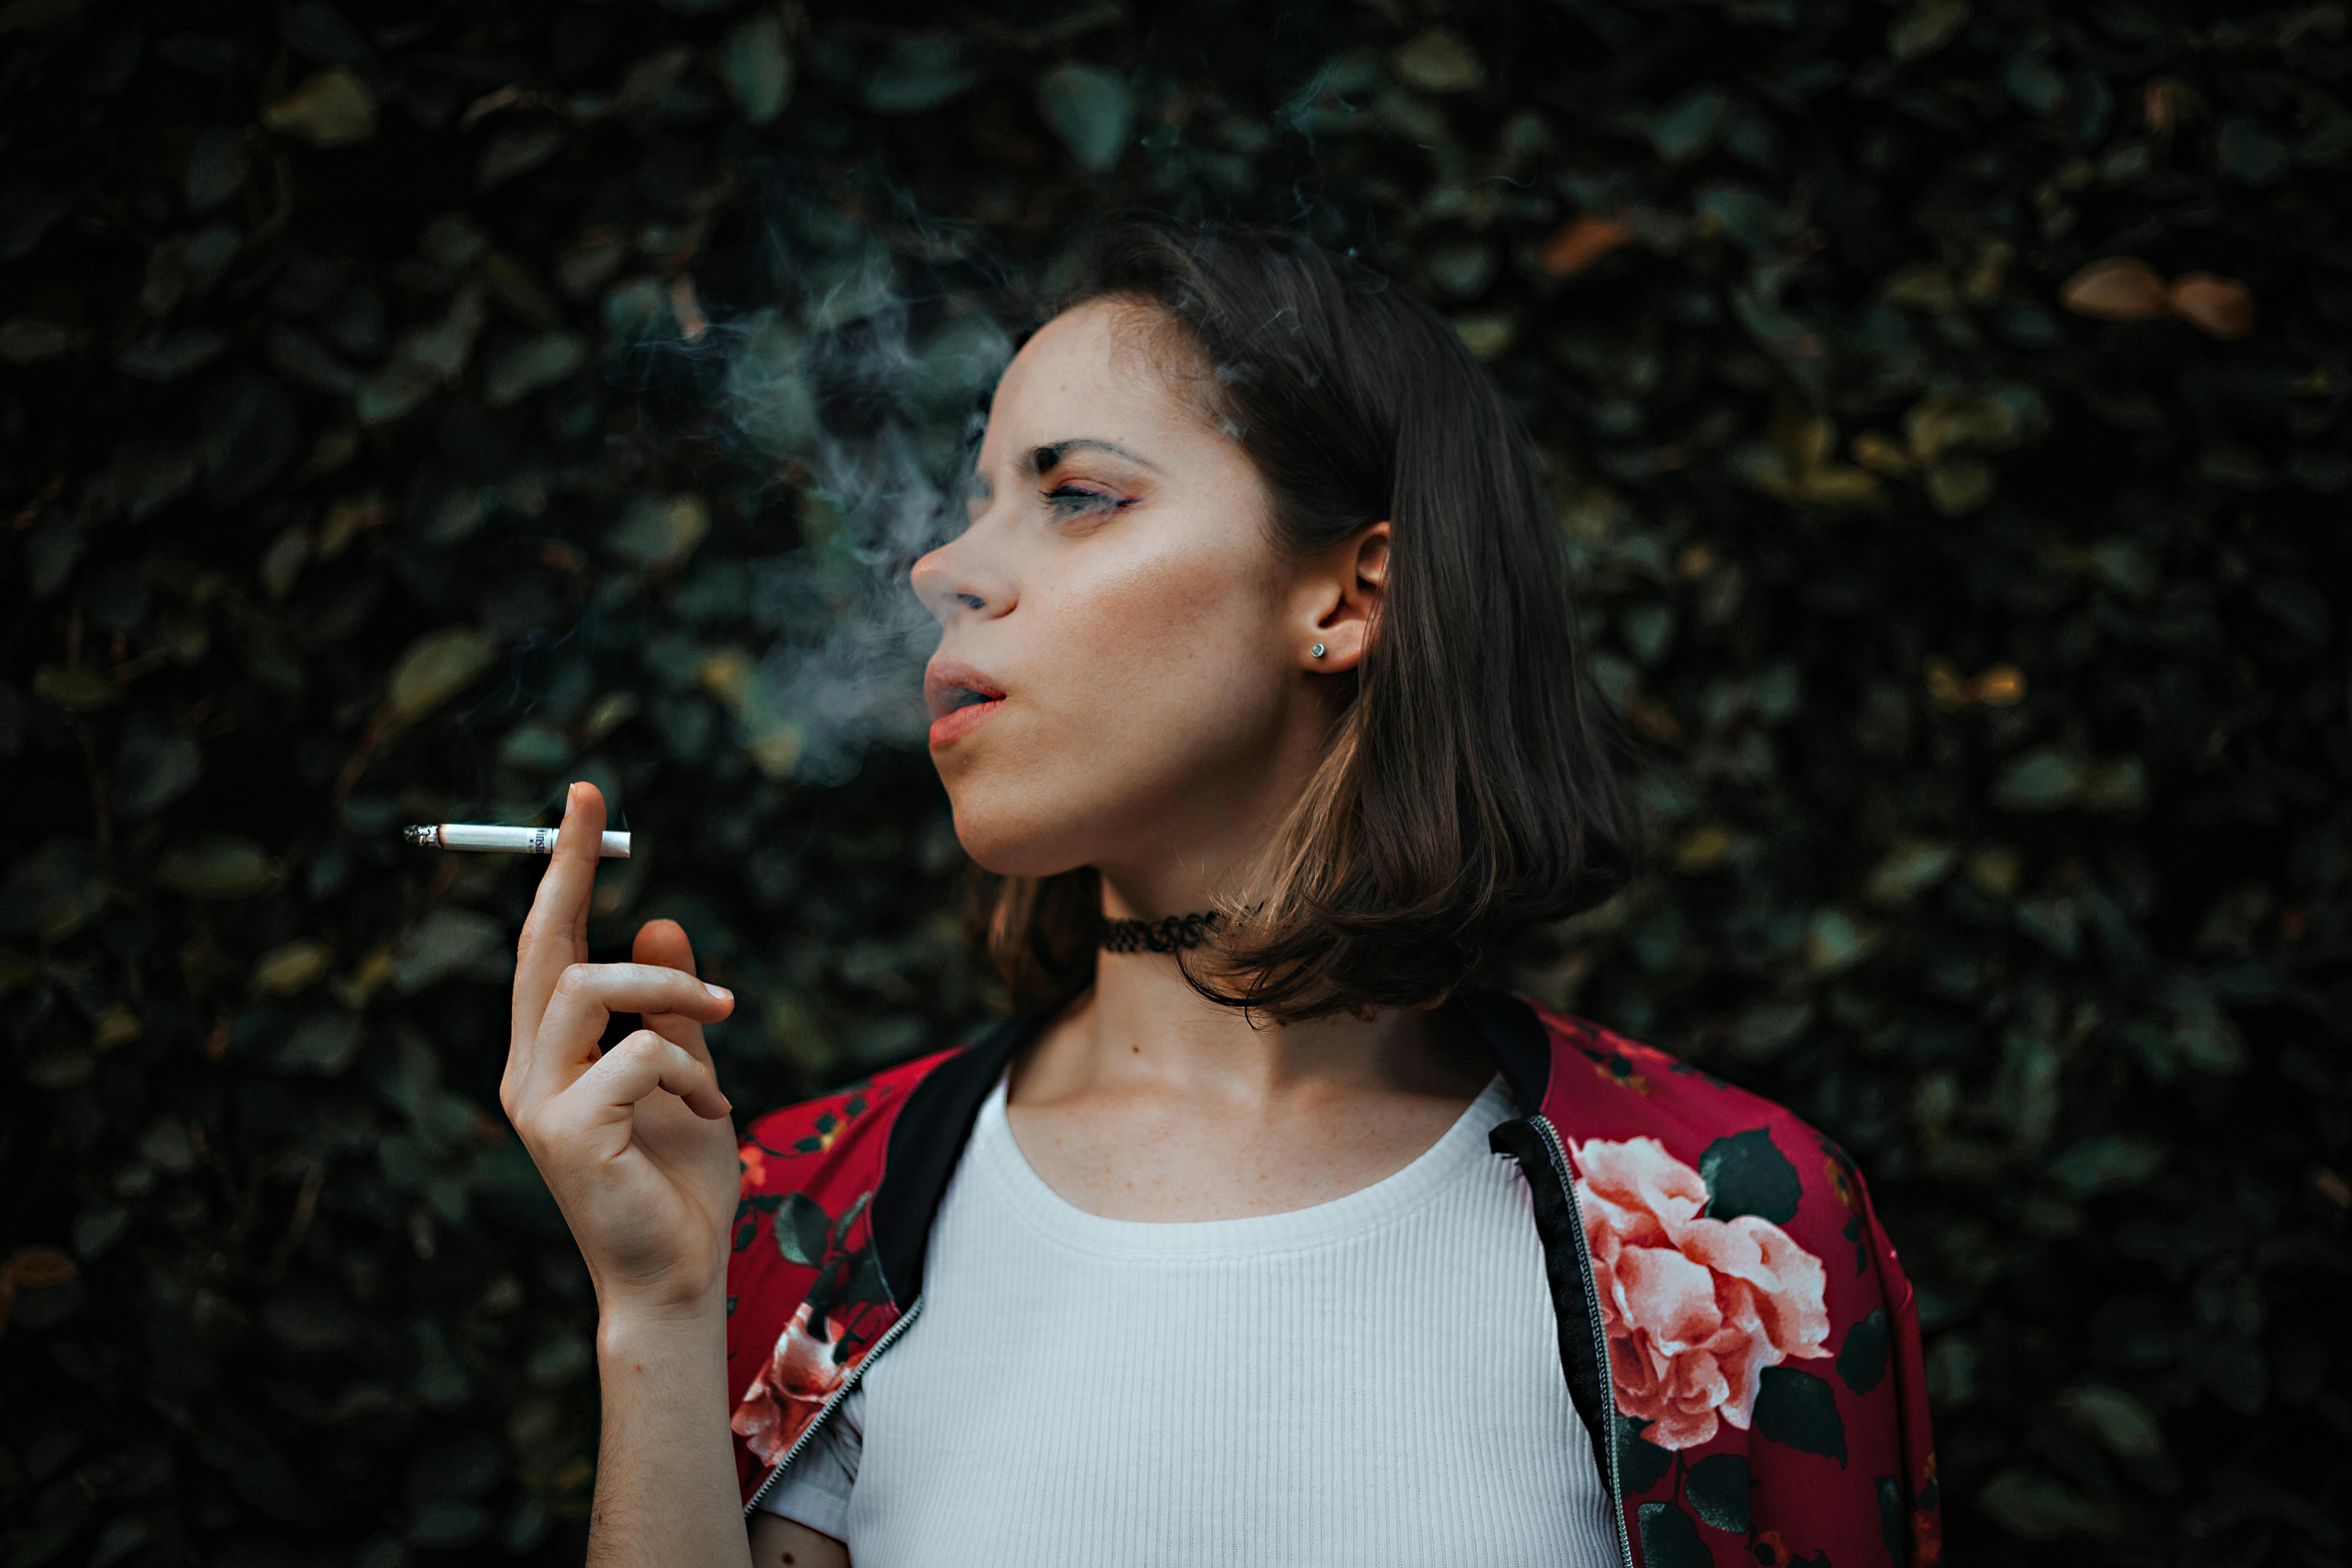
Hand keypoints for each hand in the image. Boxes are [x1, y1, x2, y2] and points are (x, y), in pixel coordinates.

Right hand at [502, 782, 741, 1319]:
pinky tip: (710, 1112)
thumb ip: (667, 1006)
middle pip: (541, 945)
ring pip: (591, 986)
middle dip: (567, 866)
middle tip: (592, 803)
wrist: (679, 1273)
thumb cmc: (679, 1181)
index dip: (562, 869)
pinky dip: (688, 1069)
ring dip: (671, 993)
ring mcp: (539, 1101)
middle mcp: (529, 1070)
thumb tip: (655, 921)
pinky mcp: (565, 1132)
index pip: (547, 945)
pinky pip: (636, 1052)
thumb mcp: (687, 1071)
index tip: (582, 801)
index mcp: (551, 1054)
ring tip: (724, 1022)